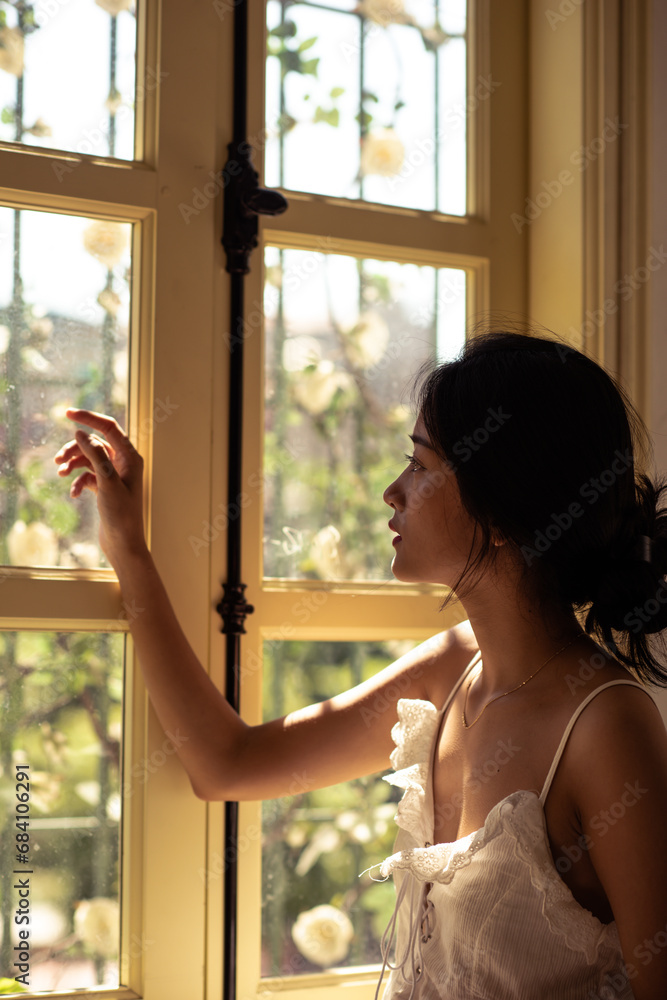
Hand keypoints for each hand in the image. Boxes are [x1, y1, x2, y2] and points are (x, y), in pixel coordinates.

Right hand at [54, 409, 146, 565]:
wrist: (124, 544)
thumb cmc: (121, 515)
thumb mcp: (107, 482)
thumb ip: (96, 455)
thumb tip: (81, 432)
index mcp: (131, 457)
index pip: (109, 427)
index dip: (89, 417)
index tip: (67, 412)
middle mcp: (125, 463)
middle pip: (95, 443)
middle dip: (75, 448)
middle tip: (57, 460)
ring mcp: (115, 475)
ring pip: (89, 458)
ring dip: (73, 463)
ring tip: (61, 473)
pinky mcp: (106, 487)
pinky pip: (87, 475)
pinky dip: (78, 481)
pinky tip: (74, 494)